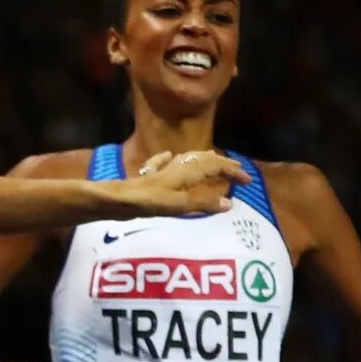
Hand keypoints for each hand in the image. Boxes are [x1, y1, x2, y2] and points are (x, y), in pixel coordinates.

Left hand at [111, 148, 245, 217]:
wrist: (113, 199)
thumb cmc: (146, 202)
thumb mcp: (178, 204)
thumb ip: (203, 203)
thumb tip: (229, 203)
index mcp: (187, 171)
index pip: (216, 166)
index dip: (233, 171)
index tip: (247, 180)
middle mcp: (176, 166)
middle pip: (204, 159)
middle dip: (222, 163)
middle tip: (236, 169)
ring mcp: (160, 169)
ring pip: (187, 159)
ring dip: (203, 159)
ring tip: (213, 161)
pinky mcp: (145, 176)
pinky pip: (161, 162)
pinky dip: (170, 159)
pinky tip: (170, 157)